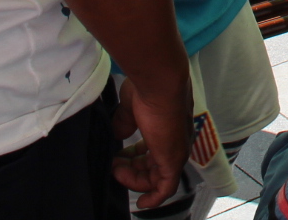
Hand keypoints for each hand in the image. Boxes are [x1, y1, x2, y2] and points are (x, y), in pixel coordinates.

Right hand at [111, 71, 191, 207]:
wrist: (160, 83)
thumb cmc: (147, 89)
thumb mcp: (130, 108)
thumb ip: (125, 123)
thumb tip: (118, 135)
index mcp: (167, 128)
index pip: (152, 150)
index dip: (134, 157)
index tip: (117, 157)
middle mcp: (175, 142)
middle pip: (153, 166)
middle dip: (131, 169)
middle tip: (112, 164)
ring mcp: (175, 152)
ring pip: (156, 178)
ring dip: (134, 179)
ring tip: (115, 170)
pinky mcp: (173, 161)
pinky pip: (165, 188)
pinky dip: (154, 198)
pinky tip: (142, 204)